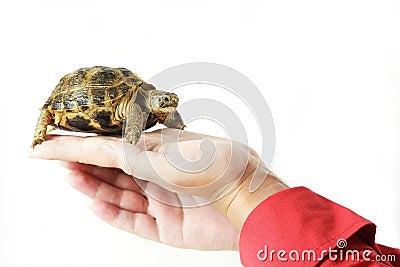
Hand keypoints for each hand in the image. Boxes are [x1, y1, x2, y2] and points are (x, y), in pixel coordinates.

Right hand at [59, 161, 238, 249]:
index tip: (53, 145)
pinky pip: (134, 223)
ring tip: (70, 178)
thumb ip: (130, 154)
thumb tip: (102, 148)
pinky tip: (94, 205)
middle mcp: (158, 178)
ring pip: (119, 196)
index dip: (83, 149)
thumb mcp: (165, 154)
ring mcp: (161, 203)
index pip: (113, 151)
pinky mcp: (167, 227)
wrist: (246, 195)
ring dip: (94, 188)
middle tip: (58, 162)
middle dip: (85, 168)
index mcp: (158, 155)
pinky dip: (113, 215)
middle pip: (113, 175)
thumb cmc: (213, 164)